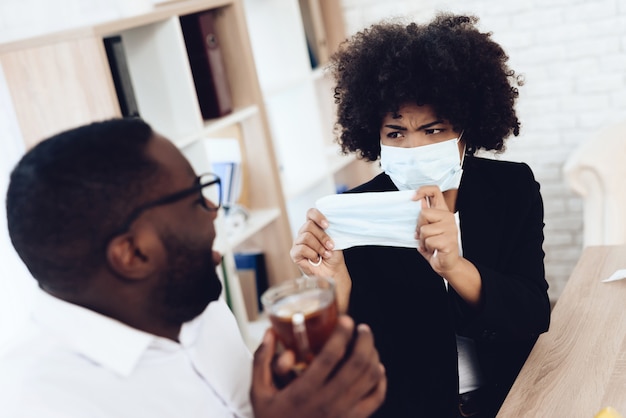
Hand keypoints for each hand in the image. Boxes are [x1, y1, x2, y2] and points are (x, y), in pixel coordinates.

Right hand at [250, 316, 386, 417]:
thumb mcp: (258, 392)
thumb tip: (269, 332)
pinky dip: (380, 380)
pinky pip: (376, 398)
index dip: (342, 334)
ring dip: (373, 356)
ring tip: (368, 344)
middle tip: (362, 329)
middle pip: (357, 364)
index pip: (331, 356)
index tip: (345, 320)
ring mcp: (343, 413)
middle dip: (364, 340)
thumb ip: (262, 360)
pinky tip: (376, 369)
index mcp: (305, 391)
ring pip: (370, 378)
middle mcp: (328, 402)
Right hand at [290, 208, 351, 310]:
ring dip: (319, 247)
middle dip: (322, 237)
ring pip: (306, 237)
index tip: (327, 225)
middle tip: (330, 246)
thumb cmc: (333, 255)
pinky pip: (302, 248)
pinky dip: (312, 254)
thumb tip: (329, 223)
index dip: (317, 216)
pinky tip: (316, 259)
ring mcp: (297, 243)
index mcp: (314, 227)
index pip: (310, 213)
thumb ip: (329, 229)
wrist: (332, 271)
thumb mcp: (334, 239)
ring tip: (325, 254)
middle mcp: (304, 233)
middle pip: (308, 225)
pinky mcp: (294, 253)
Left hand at [413, 185, 460, 275]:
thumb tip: (418, 202)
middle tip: (424, 236)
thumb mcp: (427, 229)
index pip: (435, 192)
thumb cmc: (436, 246)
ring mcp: (450, 228)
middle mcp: (448, 217)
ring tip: (430, 244)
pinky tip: (434, 250)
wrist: (447, 263)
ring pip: (424, 230)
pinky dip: (427, 248)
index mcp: (442, 212)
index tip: (414, 198)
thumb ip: (423, 217)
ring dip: (423, 240)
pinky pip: (428, 241)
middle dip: (419, 227)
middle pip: (424, 213)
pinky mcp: (449, 240)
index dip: (423, 190)